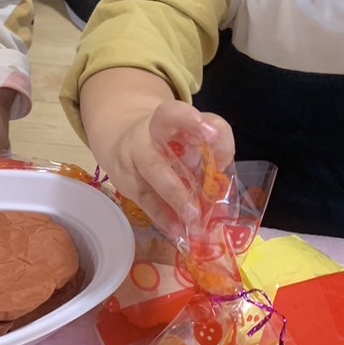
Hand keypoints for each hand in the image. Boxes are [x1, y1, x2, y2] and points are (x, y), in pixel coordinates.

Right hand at [91, 98, 234, 236]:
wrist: (122, 139)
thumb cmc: (167, 140)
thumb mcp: (186, 136)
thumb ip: (208, 152)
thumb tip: (222, 189)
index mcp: (167, 119)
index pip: (177, 113)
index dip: (193, 121)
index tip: (211, 134)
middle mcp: (148, 133)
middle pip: (158, 152)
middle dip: (188, 146)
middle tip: (206, 192)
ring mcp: (134, 156)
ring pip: (154, 172)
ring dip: (175, 197)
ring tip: (194, 220)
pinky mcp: (127, 182)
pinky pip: (146, 200)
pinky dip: (163, 218)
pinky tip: (178, 232)